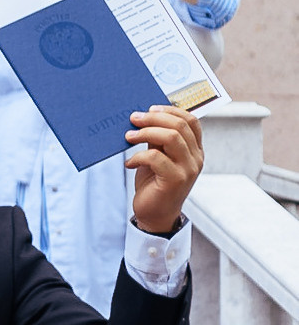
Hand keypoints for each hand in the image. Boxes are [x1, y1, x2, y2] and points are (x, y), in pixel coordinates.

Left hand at [127, 105, 204, 234]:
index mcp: (195, 149)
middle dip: (154, 118)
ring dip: (145, 133)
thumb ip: (158, 141)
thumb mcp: (157, 158)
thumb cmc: (154, 184)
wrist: (155, 215)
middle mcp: (196, 157)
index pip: (191, 121)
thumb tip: (144, 118)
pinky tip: (129, 163)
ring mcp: (188, 169)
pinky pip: (156, 158)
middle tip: (133, 119)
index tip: (149, 109)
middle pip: (180, 126)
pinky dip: (138, 157)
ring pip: (171, 138)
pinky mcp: (175, 180)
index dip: (170, 110)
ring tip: (128, 136)